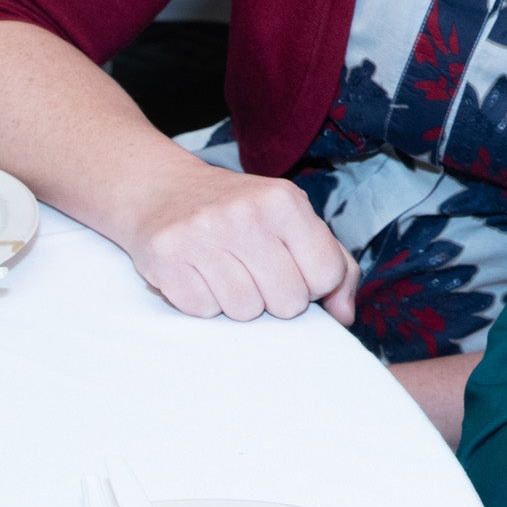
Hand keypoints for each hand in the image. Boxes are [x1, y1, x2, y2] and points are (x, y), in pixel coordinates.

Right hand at [108, 161, 359, 324]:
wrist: (161, 191)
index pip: (326, 273)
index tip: (294, 270)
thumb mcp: (291, 220)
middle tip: (256, 273)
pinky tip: (199, 274)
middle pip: (289, 301)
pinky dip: (204, 302)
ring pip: (246, 311)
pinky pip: (204, 312)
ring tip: (225, 271)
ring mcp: (202, 235)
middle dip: (277, 299)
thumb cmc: (239, 213)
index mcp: (283, 200)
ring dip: (239, 302)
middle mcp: (244, 213)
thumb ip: (333, 264)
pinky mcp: (166, 258)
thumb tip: (345, 315)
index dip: (314, 284)